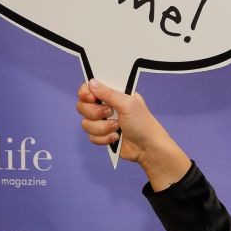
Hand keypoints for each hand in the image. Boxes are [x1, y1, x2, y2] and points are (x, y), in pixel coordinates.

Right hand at [75, 80, 189, 188]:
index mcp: (113, 94)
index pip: (89, 88)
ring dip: (102, 127)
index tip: (92, 98)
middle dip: (95, 113)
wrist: (147, 147)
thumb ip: (108, 93)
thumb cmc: (143, 123)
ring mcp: (103, 121)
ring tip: (117, 127)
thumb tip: (91, 83)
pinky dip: (104, 138)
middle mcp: (105, 106)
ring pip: (86, 123)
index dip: (86, 93)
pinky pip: (91, 136)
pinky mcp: (102, 135)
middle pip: (83, 106)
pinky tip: (116, 137)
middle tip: (110, 113)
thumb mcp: (128, 103)